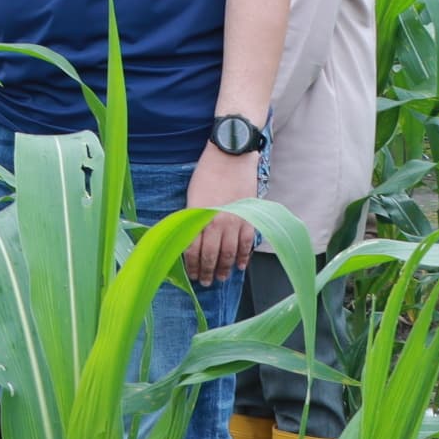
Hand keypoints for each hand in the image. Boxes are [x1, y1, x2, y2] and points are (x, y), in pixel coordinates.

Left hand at [184, 145, 260, 286]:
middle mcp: (216, 222)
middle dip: (207, 271)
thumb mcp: (192, 196)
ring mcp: (234, 220)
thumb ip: (192, 219)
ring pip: (229, 252)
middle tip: (206, 282)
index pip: (193, 249)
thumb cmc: (206, 173)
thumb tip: (189, 240)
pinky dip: (243, 256)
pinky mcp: (248, 216)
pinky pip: (246, 243)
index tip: (192, 275)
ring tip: (221, 278)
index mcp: (198, 217)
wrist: (230, 156)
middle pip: (211, 255)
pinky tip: (239, 265)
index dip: (192, 265)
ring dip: (224, 268)